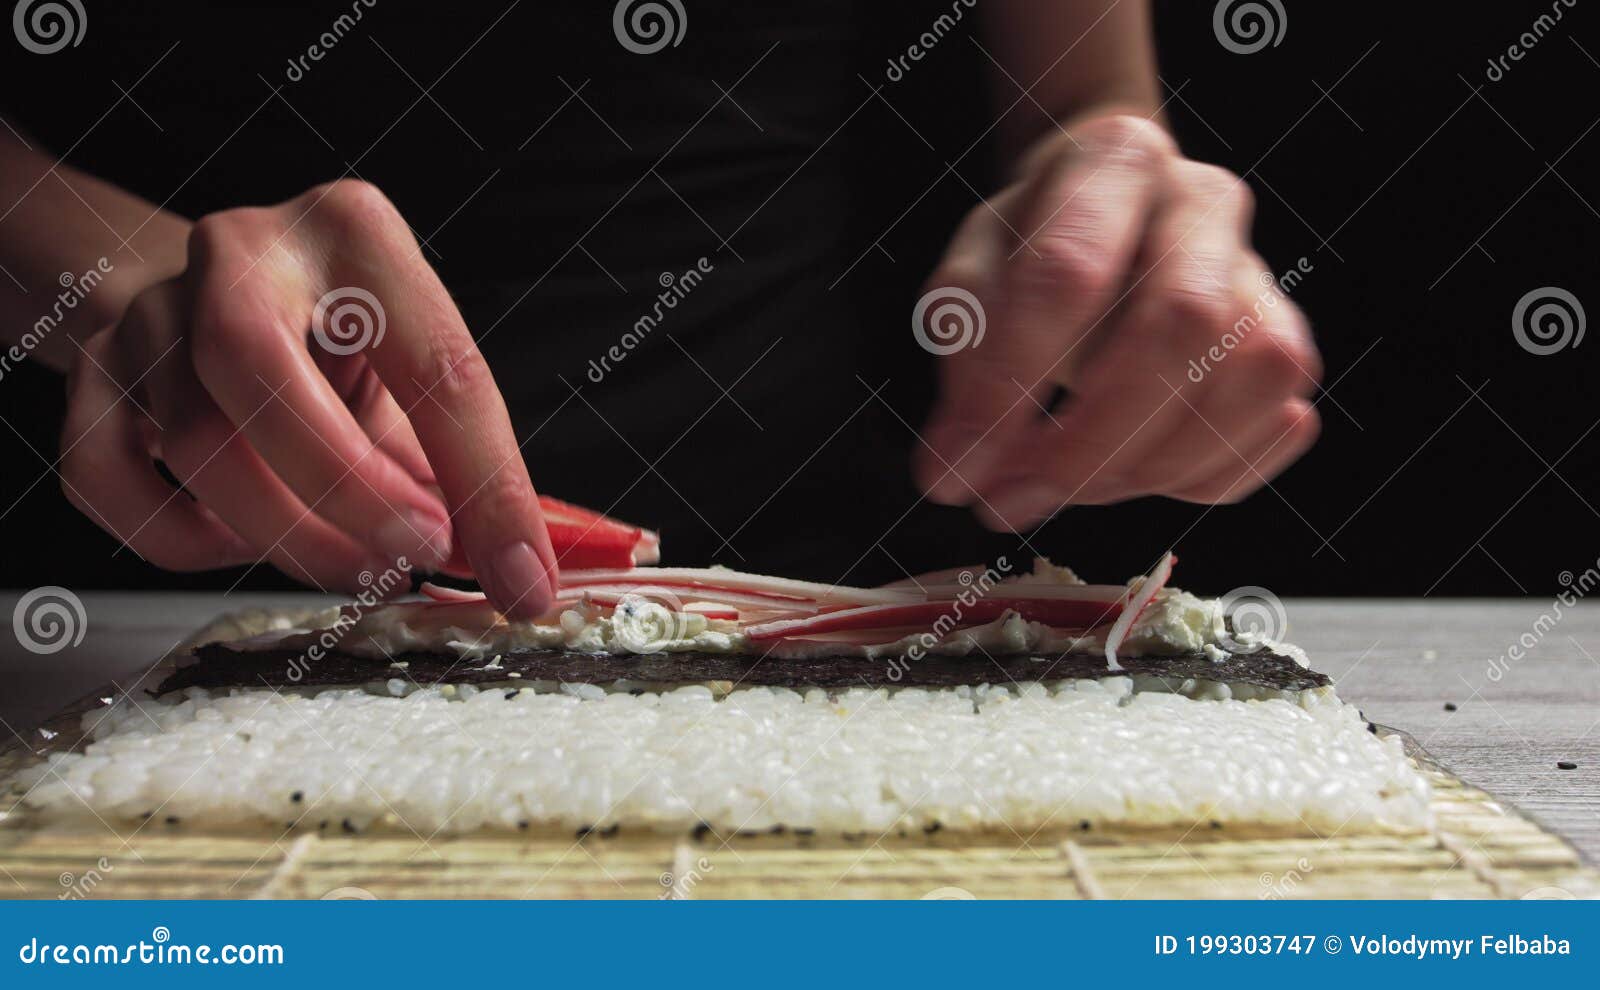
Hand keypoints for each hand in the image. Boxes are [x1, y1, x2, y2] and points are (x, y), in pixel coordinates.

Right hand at [59, 181, 557, 616]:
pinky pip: (107, 477)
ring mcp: (152, 306)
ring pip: (191, 441)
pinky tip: (240, 539)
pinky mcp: (92, 368)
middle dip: (347, 491)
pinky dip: (179, 539)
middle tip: (407, 561)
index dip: (486, 486)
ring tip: (348, 563)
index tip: (517, 575)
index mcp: (359, 236)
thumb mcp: (416, 378)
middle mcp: (245, 250)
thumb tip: (518, 574)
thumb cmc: (340, 348)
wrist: (216, 298)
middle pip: (258, 368)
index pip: (437, 364)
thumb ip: (462, 469)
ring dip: (284, 533)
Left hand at [915, 114, 1321, 530]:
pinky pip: (1274, 423)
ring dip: (1150, 466)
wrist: (1112, 210)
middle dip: (1090, 441)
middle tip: (1013, 501)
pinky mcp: (1286, 338)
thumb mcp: (969, 274)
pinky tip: (1132, 479)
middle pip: (1181, 327)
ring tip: (1067, 490)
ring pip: (1248, 378)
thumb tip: (959, 472)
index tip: (955, 471)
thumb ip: (962, 363)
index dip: (1007, 388)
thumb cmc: (1031, 245)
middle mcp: (1204, 204)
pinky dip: (1202, 474)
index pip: (1067, 274)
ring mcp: (1260, 271)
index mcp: (1112, 160)